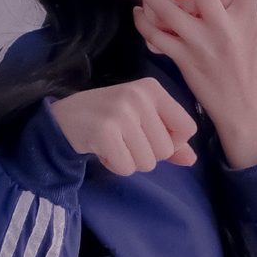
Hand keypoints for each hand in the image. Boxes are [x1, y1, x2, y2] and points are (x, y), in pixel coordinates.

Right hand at [48, 79, 197, 174]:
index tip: (151, 136)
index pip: (187, 129)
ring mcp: (121, 112)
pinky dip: (115, 166)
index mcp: (153, 89)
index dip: (173, 142)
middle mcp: (139, 96)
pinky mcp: (104, 131)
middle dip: (147, 154)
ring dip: (130, 161)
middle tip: (125, 140)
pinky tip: (103, 150)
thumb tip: (192, 160)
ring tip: (114, 144)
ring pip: (148, 162)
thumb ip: (169, 139)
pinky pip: (126, 167)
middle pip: (166, 150)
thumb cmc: (109, 118)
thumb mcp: (142, 120)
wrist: (64, 117)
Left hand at [126, 0, 256, 165]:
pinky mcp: (186, 61)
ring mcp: (204, 45)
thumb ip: (236, 4)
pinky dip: (145, 23)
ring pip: (169, 11)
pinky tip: (139, 13)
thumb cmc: (244, 66)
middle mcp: (226, 27)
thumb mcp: (248, 30)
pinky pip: (158, 36)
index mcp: (247, 15)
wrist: (241, 108)